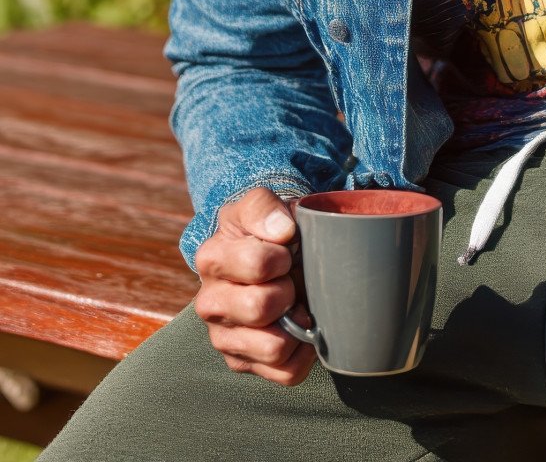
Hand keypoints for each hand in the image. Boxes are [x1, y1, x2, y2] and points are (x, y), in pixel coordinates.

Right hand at [194, 187, 313, 384]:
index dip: (281, 256)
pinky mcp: (243, 364)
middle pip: (261, 308)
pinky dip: (304, 352)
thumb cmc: (264, 230)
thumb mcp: (259, 206)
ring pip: (274, 348)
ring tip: (294, 305)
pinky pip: (287, 373)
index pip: (257, 264)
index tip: (285, 250)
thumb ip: (265, 208)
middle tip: (289, 280)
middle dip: (288, 291)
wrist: (264, 254)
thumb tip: (283, 231)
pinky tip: (299, 328)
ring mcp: (223, 338)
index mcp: (211, 259)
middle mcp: (209, 303)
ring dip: (296, 324)